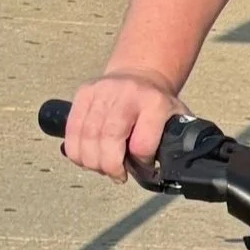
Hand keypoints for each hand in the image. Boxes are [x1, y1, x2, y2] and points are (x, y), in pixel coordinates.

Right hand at [60, 70, 184, 183]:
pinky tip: (86, 159)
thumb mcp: (177, 119)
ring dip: (92, 161)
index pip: (142, 143)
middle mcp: (127, 95)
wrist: (140, 74)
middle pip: (109, 137)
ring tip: (102, 169)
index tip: (144, 168)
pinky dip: (75, 150)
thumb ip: (175, 141)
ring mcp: (101, 92)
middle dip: (110, 165)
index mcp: (155, 103)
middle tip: (117, 175)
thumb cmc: (158, 104)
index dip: (141, 162)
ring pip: (87, 135)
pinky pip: (72, 129)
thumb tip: (170, 170)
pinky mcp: (83, 93)